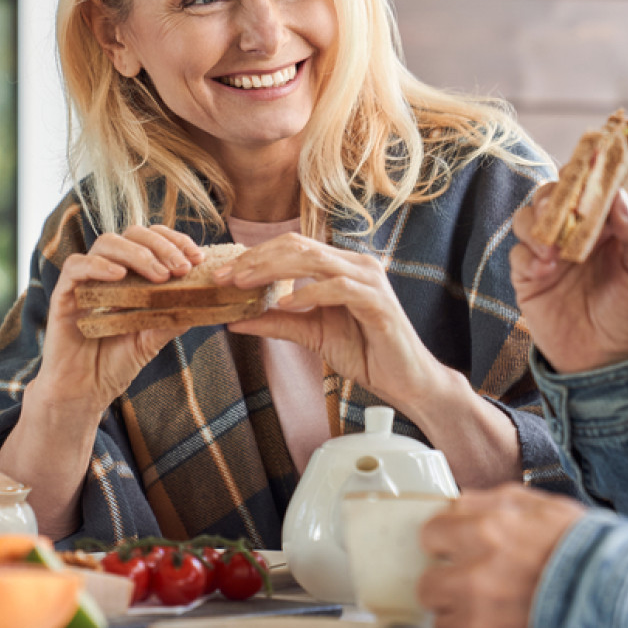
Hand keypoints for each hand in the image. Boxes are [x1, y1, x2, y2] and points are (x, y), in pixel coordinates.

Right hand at [31, 225, 202, 415]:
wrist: (85, 393)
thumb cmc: (116, 364)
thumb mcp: (152, 339)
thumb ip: (172, 318)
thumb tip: (202, 300)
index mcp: (130, 276)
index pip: (152, 241)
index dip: (175, 242)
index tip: (197, 258)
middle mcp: (107, 272)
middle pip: (132, 234)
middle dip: (161, 246)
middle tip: (181, 268)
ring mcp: (85, 281)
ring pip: (106, 243)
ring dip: (137, 254)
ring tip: (159, 275)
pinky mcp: (64, 294)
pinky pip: (75, 266)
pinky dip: (98, 266)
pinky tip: (119, 276)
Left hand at [213, 233, 453, 415]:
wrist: (404, 381)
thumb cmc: (365, 353)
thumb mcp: (311, 334)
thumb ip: (277, 322)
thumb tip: (234, 320)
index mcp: (340, 266)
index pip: (292, 246)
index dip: (255, 256)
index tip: (223, 274)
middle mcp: (356, 264)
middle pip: (298, 246)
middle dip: (256, 259)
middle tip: (225, 276)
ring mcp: (369, 280)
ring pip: (315, 260)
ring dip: (274, 269)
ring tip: (244, 284)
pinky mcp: (378, 301)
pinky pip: (339, 288)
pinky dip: (309, 293)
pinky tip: (285, 302)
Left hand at [417, 484, 586, 627]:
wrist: (627, 604)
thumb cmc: (591, 552)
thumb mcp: (545, 508)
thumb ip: (494, 503)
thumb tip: (459, 506)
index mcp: (486, 532)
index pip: (430, 533)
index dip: (445, 542)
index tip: (454, 549)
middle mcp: (475, 576)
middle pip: (427, 583)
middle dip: (446, 583)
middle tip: (471, 584)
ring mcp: (481, 620)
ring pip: (441, 621)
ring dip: (460, 617)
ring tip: (489, 613)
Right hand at [510, 186, 627, 373]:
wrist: (612, 363)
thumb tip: (619, 196)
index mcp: (606, 223)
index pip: (589, 186)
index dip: (583, 173)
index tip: (582, 170)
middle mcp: (574, 232)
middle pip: (550, 196)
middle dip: (551, 197)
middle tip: (558, 212)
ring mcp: (549, 254)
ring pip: (527, 219)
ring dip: (536, 226)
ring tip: (552, 251)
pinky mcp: (528, 278)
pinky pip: (517, 254)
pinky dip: (527, 256)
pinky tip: (545, 271)